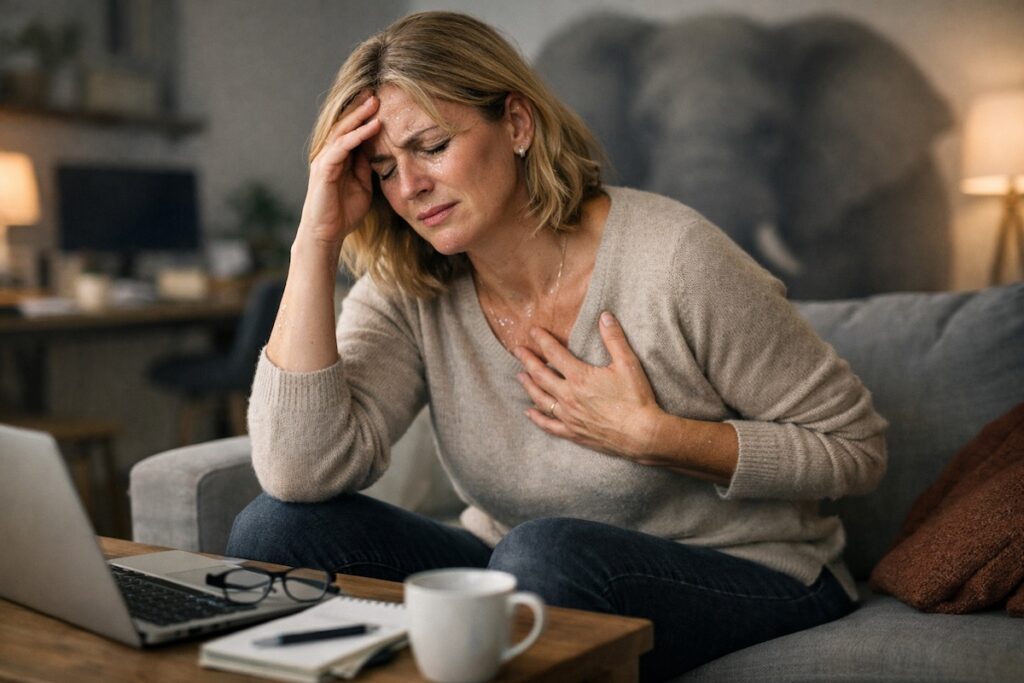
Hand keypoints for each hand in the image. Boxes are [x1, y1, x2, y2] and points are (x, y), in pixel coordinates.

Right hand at [298, 92, 381, 246]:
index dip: (365, 116)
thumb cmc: (344, 212)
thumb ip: (367, 166)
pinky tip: (373, 126)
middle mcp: (329, 154)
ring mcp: (325, 159)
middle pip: (345, 124)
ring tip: (376, 101)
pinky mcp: (324, 168)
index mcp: (338, 157)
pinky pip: (342, 146)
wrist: (327, 234)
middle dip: (361, 107)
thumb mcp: (363, 185)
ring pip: (342, 130)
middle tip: (377, 91)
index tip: (383, 102)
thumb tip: (377, 149)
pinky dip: (358, 135)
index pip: (351, 130)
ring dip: (360, 115)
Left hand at [514, 311, 660, 459]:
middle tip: (517, 350)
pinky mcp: (573, 432)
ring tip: (520, 376)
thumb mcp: (628, 364)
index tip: (533, 332)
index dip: (542, 340)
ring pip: (540, 399)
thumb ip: (614, 338)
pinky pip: (548, 425)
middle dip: (527, 360)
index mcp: (580, 377)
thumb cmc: (636, 399)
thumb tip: (604, 316)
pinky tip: (529, 412)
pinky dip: (537, 418)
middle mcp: (568, 396)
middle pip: (540, 375)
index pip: (554, 353)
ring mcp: (568, 416)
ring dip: (528, 385)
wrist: (641, 434)